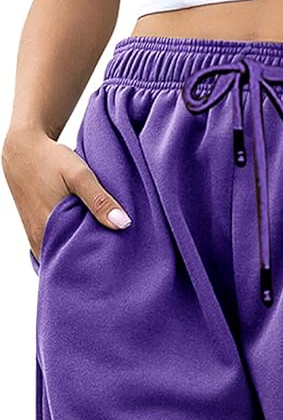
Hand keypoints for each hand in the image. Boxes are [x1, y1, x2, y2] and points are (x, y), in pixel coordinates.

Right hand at [2, 126, 130, 261]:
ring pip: (61, 257)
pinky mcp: (37, 233)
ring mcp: (36, 238)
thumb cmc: (50, 160)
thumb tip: (123, 224)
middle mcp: (39, 240)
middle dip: (89, 265)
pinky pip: (55, 248)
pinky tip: (85, 242)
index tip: (113, 269)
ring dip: (79, 256)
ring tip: (102, 253)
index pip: (73, 265)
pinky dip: (69, 247)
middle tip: (113, 264)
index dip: (93, 269)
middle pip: (68, 265)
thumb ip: (100, 200)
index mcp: (47, 231)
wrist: (22, 150)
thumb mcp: (78, 175)